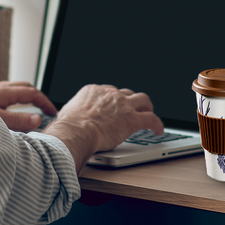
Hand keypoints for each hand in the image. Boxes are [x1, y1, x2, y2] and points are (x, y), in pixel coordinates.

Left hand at [0, 81, 57, 131]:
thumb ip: (18, 120)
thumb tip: (37, 119)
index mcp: (3, 92)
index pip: (32, 93)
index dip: (44, 102)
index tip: (52, 112)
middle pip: (24, 87)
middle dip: (37, 97)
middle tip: (45, 109)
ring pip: (12, 89)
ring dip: (23, 97)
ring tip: (28, 110)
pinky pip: (1, 93)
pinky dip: (11, 99)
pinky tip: (7, 110)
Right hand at [44, 84, 162, 171]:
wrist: (75, 133)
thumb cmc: (67, 128)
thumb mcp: (67, 114)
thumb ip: (73, 114)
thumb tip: (65, 123)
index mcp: (93, 91)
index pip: (108, 92)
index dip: (113, 101)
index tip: (114, 107)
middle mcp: (109, 94)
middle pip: (126, 93)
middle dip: (130, 101)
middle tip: (132, 109)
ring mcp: (123, 105)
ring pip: (143, 100)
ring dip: (147, 107)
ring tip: (148, 114)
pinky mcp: (132, 119)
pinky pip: (151, 119)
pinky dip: (157, 124)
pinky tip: (158, 130)